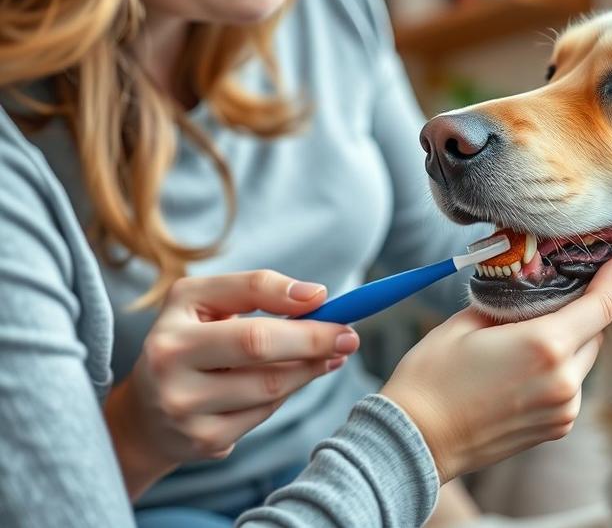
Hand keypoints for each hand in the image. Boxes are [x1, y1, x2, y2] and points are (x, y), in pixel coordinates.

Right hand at [105, 270, 359, 497]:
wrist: (144, 416)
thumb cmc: (189, 343)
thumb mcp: (206, 303)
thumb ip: (257, 289)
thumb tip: (316, 296)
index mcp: (174, 319)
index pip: (243, 294)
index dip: (289, 297)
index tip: (328, 298)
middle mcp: (170, 361)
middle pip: (258, 345)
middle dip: (313, 339)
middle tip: (350, 336)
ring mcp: (185, 406)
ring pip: (270, 385)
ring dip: (309, 369)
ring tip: (330, 355)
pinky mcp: (203, 439)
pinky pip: (264, 413)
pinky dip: (286, 394)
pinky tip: (293, 381)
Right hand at [381, 254, 611, 482]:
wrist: (417, 440)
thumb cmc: (433, 377)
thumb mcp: (466, 322)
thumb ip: (510, 301)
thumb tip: (532, 283)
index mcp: (545, 346)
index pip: (600, 306)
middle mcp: (564, 381)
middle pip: (596, 332)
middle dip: (581, 311)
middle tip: (551, 296)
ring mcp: (563, 410)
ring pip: (585, 360)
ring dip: (569, 342)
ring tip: (527, 335)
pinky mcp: (557, 428)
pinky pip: (572, 386)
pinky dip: (559, 369)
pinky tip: (523, 366)